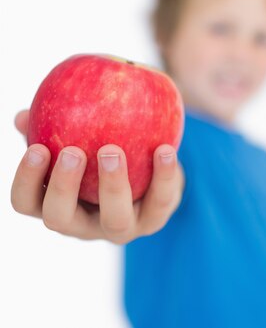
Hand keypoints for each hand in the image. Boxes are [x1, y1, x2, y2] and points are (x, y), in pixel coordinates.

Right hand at [11, 110, 183, 244]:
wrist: (153, 174)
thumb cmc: (104, 153)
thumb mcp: (80, 141)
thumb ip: (53, 128)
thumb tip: (22, 115)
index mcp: (58, 206)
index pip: (27, 203)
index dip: (26, 181)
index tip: (37, 148)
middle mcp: (84, 225)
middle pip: (61, 219)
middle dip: (63, 187)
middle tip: (71, 152)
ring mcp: (121, 228)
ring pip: (114, 218)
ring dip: (112, 184)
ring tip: (111, 150)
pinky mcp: (154, 221)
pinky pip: (161, 199)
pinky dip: (164, 175)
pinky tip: (164, 149)